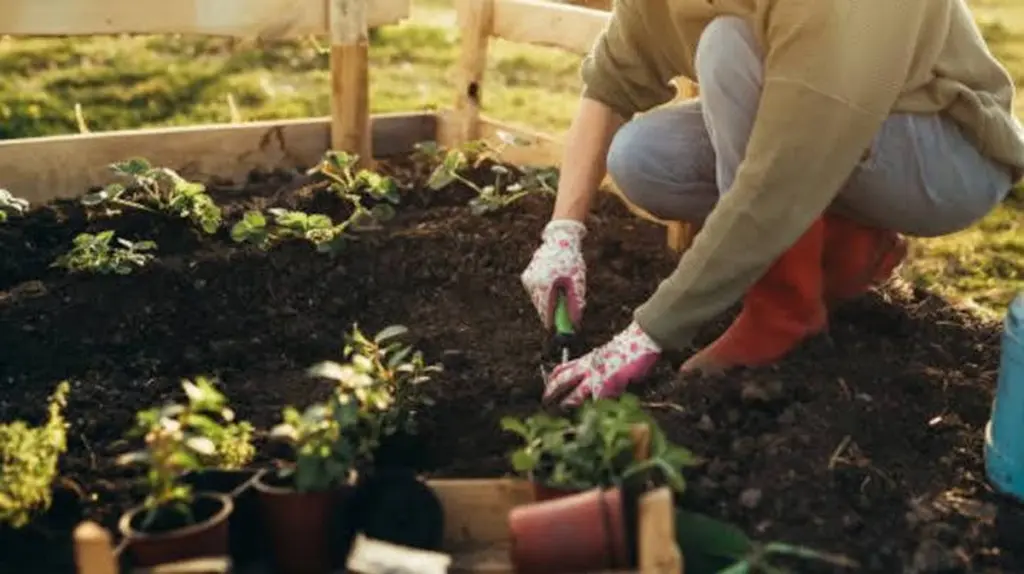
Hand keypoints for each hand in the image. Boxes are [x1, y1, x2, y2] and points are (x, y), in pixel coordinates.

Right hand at [520, 219, 586, 329]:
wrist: (560, 239)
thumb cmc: (571, 261)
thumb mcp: (577, 283)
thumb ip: (574, 303)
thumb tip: (574, 322)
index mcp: (545, 286)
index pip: (547, 312)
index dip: (554, 322)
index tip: (559, 329)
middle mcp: (533, 284)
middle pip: (541, 307)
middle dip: (551, 312)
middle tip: (561, 315)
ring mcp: (528, 280)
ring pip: (537, 300)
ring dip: (548, 302)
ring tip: (559, 294)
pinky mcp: (527, 276)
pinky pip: (536, 291)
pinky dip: (543, 292)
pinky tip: (553, 285)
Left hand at [542, 321, 660, 406]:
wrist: (640, 338)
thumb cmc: (630, 347)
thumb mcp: (610, 355)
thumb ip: (601, 365)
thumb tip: (602, 376)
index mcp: (588, 360)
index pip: (565, 368)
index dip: (554, 376)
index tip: (549, 382)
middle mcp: (588, 367)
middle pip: (563, 380)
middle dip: (551, 391)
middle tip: (544, 400)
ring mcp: (597, 377)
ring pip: (576, 395)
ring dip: (568, 405)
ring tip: (561, 412)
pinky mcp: (608, 385)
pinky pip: (598, 403)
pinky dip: (595, 412)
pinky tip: (591, 421)